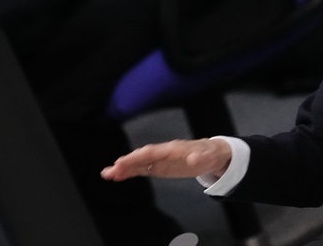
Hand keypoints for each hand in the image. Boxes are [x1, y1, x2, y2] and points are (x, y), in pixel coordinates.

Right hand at [101, 138, 231, 181]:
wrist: (214, 154)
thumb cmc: (210, 153)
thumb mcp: (210, 155)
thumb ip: (201, 157)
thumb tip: (194, 158)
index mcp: (174, 148)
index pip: (153, 152)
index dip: (138, 157)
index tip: (124, 162)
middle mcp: (164, 152)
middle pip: (142, 157)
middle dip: (127, 163)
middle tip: (110, 171)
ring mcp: (161, 159)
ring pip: (140, 163)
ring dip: (124, 168)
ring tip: (108, 174)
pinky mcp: (161, 167)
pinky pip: (143, 169)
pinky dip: (130, 172)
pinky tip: (119, 176)